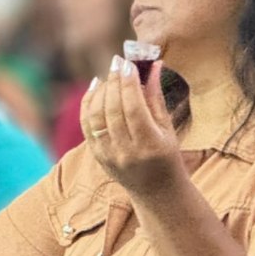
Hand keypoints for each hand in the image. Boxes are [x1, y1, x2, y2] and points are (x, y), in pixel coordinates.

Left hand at [81, 56, 183, 199]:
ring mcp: (108, 155)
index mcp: (150, 145)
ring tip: (110, 75)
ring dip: (101, 91)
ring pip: (96, 116)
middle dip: (114, 82)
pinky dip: (88, 103)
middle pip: (113, 110)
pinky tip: (96, 87)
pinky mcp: (97, 155)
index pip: (134, 109)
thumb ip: (156, 97)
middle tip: (118, 63)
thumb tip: (153, 65)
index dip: (129, 84)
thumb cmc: (167, 157)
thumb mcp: (167, 128)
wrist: (157, 192)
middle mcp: (126, 152)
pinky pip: (86, 124)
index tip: (128, 64)